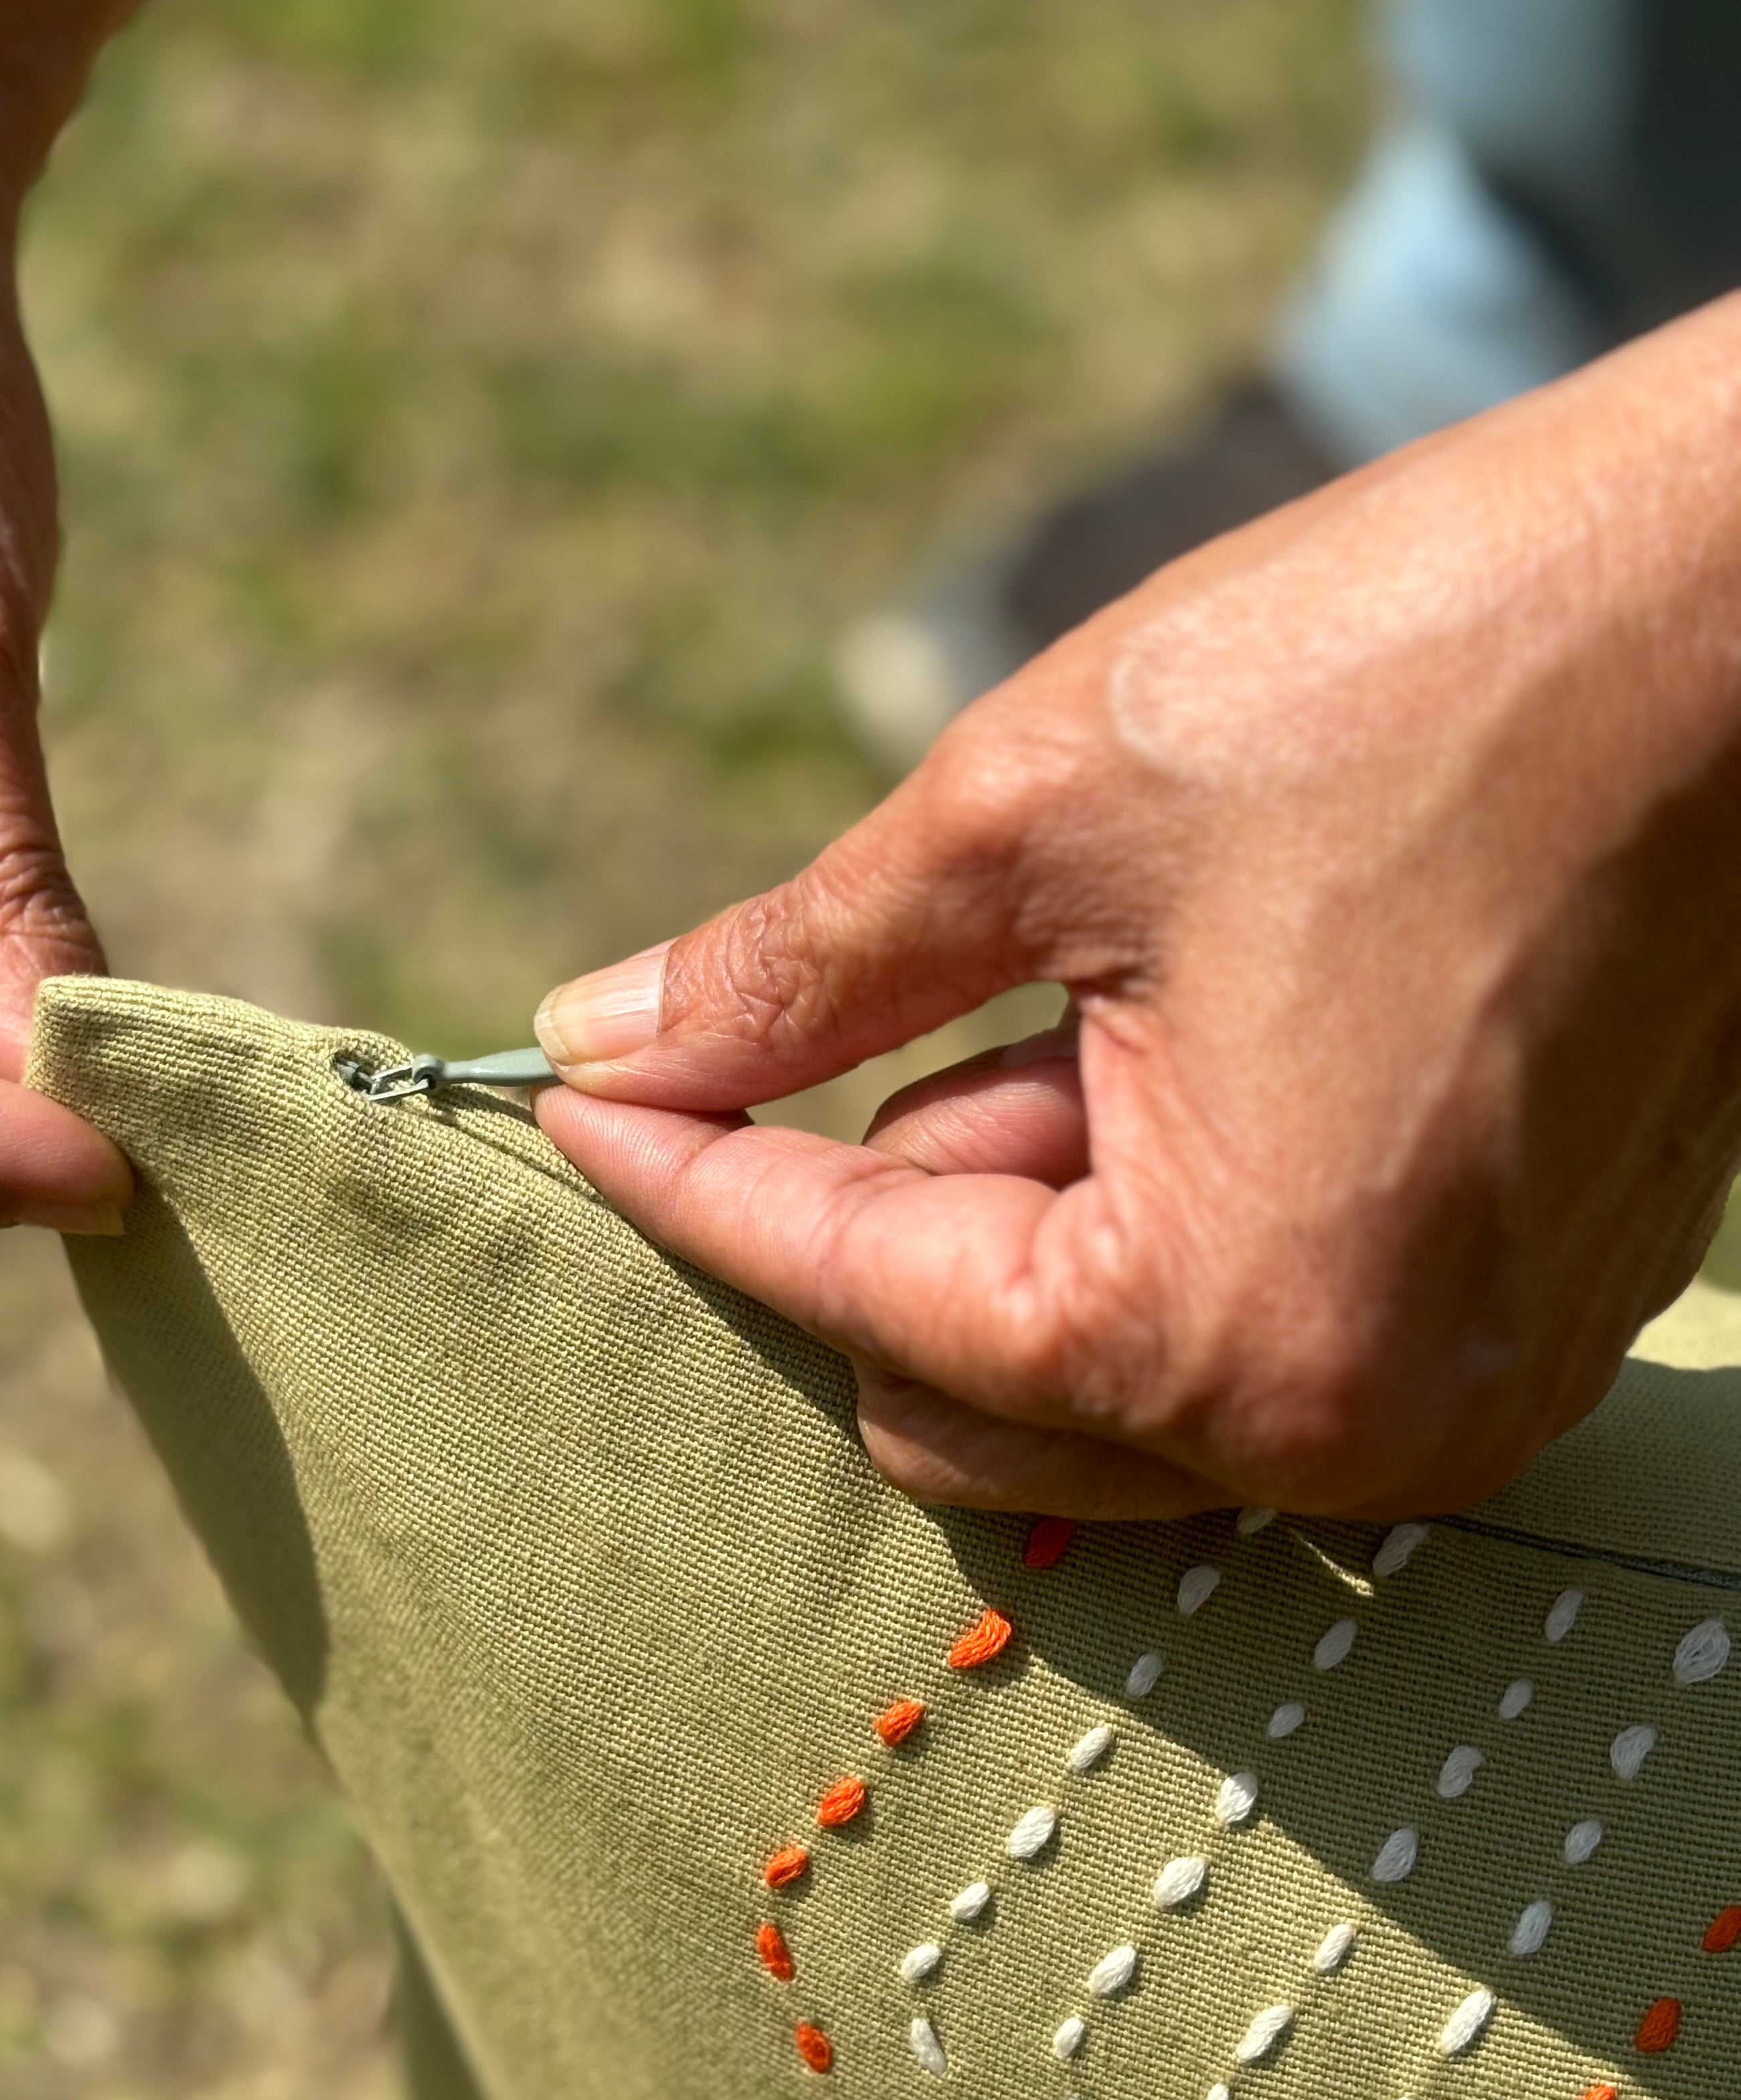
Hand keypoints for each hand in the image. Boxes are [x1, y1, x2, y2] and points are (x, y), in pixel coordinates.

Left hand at [533, 301, 1740, 1519]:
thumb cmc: (1409, 669)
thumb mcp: (1033, 809)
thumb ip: (793, 975)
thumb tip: (601, 1039)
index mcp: (1232, 1331)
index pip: (862, 1297)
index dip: (691, 1181)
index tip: (571, 1104)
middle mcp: (1366, 1430)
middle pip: (970, 1400)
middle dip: (884, 1209)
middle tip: (915, 1001)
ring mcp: (1469, 1389)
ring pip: (1109, 1374)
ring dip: (1027, 1202)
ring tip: (1100, 981)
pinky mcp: (1529, 1312)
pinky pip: (1257, 1324)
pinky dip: (1161, 1210)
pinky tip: (1195, 1023)